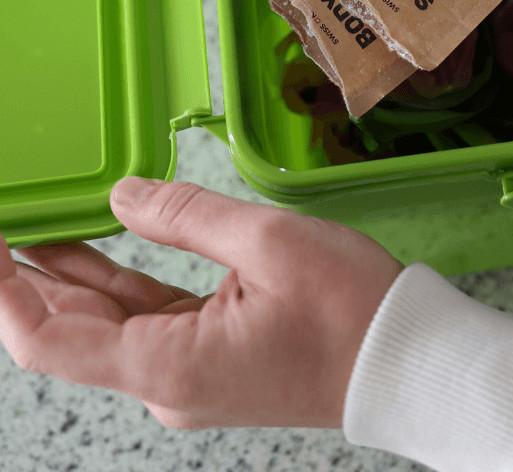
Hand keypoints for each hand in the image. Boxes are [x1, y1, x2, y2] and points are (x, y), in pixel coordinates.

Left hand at [0, 178, 401, 428]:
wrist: (403, 360)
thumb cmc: (350, 309)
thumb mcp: (271, 243)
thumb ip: (187, 216)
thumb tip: (121, 197)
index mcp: (169, 365)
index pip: (48, 339)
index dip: (4, 292)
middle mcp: (165, 383)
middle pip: (69, 334)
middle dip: (28, 278)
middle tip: (9, 221)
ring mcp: (187, 376)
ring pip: (106, 326)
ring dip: (70, 278)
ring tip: (35, 227)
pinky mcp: (210, 361)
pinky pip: (146, 323)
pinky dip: (117, 286)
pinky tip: (99, 249)